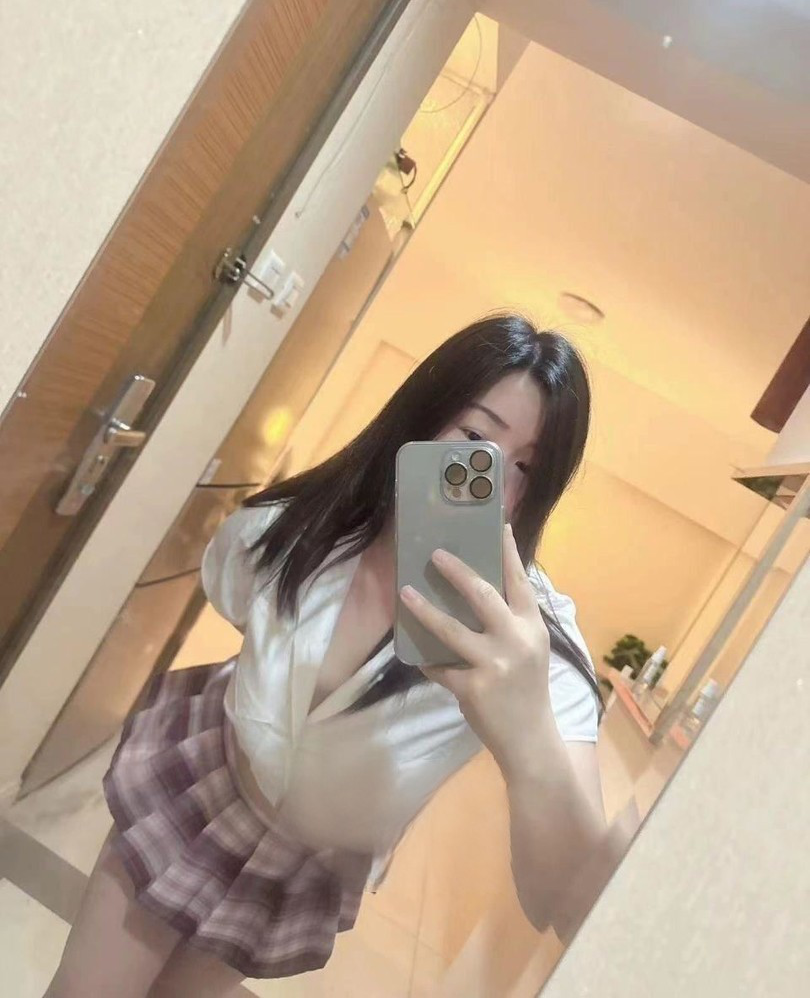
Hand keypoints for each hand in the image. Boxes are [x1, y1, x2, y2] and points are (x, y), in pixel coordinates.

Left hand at [399, 524, 552, 778]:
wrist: (530, 740)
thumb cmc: (528, 690)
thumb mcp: (530, 650)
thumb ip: (511, 623)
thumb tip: (477, 590)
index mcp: (532, 628)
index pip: (519, 582)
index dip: (508, 552)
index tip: (498, 525)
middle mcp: (516, 640)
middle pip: (482, 594)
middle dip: (456, 571)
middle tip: (434, 554)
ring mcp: (494, 664)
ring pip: (451, 628)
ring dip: (424, 609)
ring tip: (404, 593)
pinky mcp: (473, 687)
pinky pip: (440, 666)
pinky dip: (429, 661)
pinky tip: (417, 656)